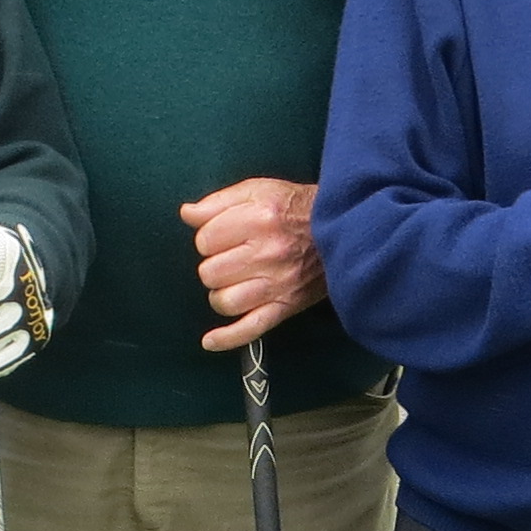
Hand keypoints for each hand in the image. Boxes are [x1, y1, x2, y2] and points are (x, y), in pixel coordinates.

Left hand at [181, 176, 320, 352]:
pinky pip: (251, 329)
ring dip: (221, 293)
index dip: (208, 238)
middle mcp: (268, 253)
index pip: (205, 240)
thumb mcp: (259, 190)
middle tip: (232, 257)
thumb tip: (187, 214)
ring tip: (233, 282)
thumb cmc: (296, 208)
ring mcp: (277, 284)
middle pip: (210, 272)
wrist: (342, 230)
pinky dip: (227, 338)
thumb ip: (218, 201)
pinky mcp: (285, 306)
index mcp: (258, 219)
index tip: (223, 236)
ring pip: (224, 301)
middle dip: (214, 265)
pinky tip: (209, 341)